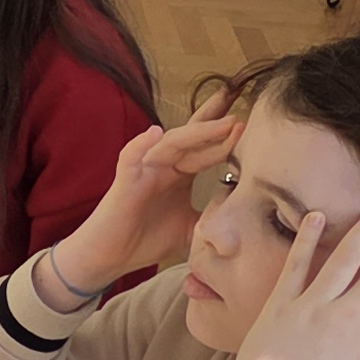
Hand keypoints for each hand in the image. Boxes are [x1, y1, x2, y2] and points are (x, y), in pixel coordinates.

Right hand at [47, 111, 241, 298]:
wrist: (110, 258)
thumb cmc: (144, 239)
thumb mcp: (189, 229)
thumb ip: (211, 218)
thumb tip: (243, 219)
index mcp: (180, 174)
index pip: (205, 147)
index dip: (224, 132)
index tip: (249, 118)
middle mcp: (163, 166)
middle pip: (191, 136)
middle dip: (215, 120)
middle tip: (239, 100)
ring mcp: (144, 171)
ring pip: (171, 144)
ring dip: (197, 132)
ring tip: (223, 122)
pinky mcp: (124, 183)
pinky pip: (130, 159)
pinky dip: (140, 145)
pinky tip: (153, 133)